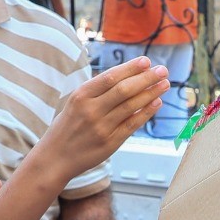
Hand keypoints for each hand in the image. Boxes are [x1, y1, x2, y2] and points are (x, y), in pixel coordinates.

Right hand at [36, 58, 169, 183]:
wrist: (55, 158)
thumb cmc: (68, 126)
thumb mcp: (75, 103)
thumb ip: (98, 91)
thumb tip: (129, 76)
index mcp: (80, 96)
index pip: (110, 77)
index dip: (130, 68)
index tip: (146, 61)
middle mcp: (91, 110)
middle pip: (124, 90)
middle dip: (146, 78)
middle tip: (162, 70)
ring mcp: (101, 127)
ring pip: (131, 106)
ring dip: (151, 93)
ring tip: (164, 84)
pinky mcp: (110, 143)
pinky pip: (132, 124)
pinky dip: (146, 112)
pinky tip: (157, 102)